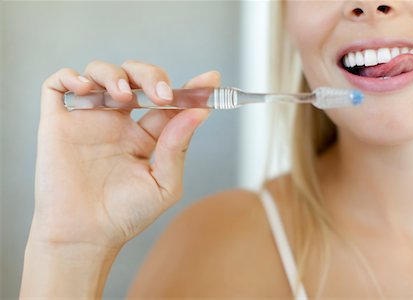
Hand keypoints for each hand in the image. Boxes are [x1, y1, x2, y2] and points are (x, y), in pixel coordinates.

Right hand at [32, 60, 219, 249]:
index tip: (210, 78)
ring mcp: (89, 119)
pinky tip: (86, 90)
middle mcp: (118, 122)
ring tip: (123, 96)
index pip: (168, 103)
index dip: (189, 89)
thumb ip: (178, 148)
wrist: (85, 238)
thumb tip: (198, 113)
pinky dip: (71, 77)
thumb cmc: (125, 216)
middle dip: (152, 76)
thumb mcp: (164, 185)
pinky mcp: (59, 122)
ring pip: (101, 73)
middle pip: (137, 78)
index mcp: (145, 137)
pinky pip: (58, 84)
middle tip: (161, 95)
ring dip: (115, 74)